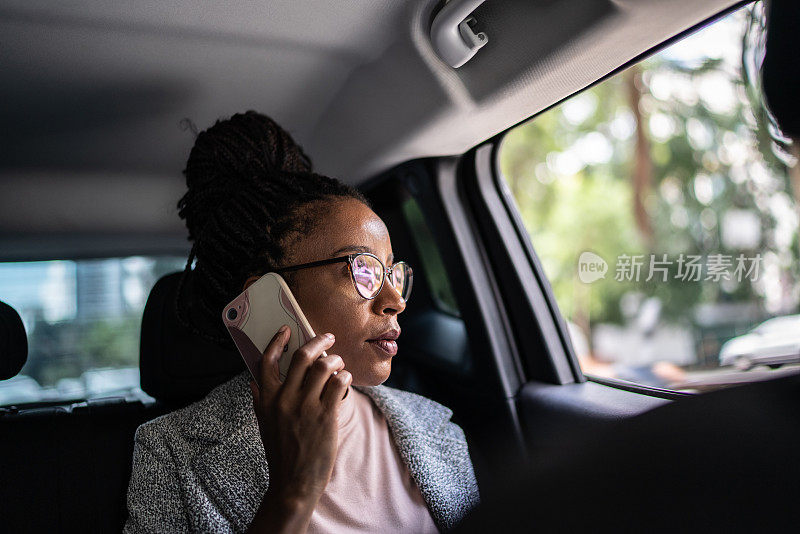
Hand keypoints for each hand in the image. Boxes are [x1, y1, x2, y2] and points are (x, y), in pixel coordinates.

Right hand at [248, 326, 351, 504]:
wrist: (294, 484)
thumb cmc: (281, 454)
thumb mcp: (264, 426)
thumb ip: (260, 402)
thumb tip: (254, 382)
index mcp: (266, 399)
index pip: (267, 361)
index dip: (277, 341)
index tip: (286, 330)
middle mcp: (284, 399)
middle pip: (302, 356)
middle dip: (319, 341)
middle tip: (329, 337)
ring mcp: (305, 406)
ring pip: (324, 366)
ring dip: (336, 360)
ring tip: (339, 364)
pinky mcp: (325, 416)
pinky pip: (339, 383)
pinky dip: (345, 377)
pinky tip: (346, 381)